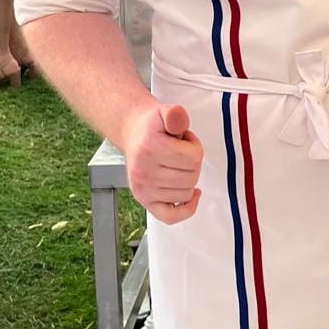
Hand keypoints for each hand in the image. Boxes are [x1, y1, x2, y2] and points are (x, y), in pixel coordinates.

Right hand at [122, 102, 202, 224]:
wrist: (134, 133)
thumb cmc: (153, 126)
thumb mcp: (165, 112)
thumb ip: (175, 114)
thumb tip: (177, 119)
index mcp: (150, 148)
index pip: (193, 157)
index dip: (194, 146)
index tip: (184, 140)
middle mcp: (144, 171)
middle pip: (191, 176)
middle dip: (192, 163)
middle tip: (179, 152)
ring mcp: (143, 189)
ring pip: (186, 193)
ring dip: (188, 179)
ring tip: (176, 164)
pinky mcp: (145, 201)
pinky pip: (171, 216)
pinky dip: (186, 209)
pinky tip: (191, 195)